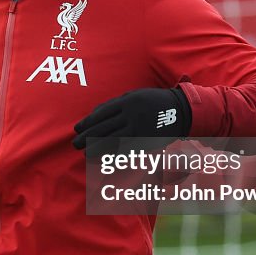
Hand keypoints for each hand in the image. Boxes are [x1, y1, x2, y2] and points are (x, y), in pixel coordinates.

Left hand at [72, 87, 191, 151]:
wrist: (180, 110)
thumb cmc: (151, 101)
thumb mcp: (133, 96)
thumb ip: (113, 104)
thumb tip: (93, 113)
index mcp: (127, 102)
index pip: (101, 114)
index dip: (87, 122)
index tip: (77, 128)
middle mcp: (132, 115)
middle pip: (104, 128)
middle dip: (87, 137)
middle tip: (75, 144)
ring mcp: (140, 129)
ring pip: (113, 141)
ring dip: (97, 148)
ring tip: (85, 152)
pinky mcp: (147, 141)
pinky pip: (127, 150)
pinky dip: (113, 154)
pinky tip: (103, 158)